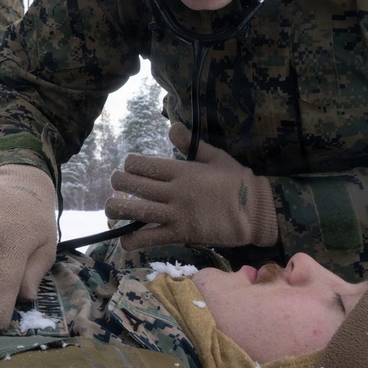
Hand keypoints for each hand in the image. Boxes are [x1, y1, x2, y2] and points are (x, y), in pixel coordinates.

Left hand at [106, 123, 277, 249]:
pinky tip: (124, 240)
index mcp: (181, 170)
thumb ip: (191, 144)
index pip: (142, 164)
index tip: (129, 166)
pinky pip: (151, 238)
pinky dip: (134, 240)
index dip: (129, 164)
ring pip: (136, 211)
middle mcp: (174, 191)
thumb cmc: (237, 181)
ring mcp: (176, 214)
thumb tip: (173, 127)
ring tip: (111, 209)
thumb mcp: (216, 156)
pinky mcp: (181, 234)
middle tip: (116, 184)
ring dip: (117, 210)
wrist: (256, 212)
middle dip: (118, 183)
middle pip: (133, 185)